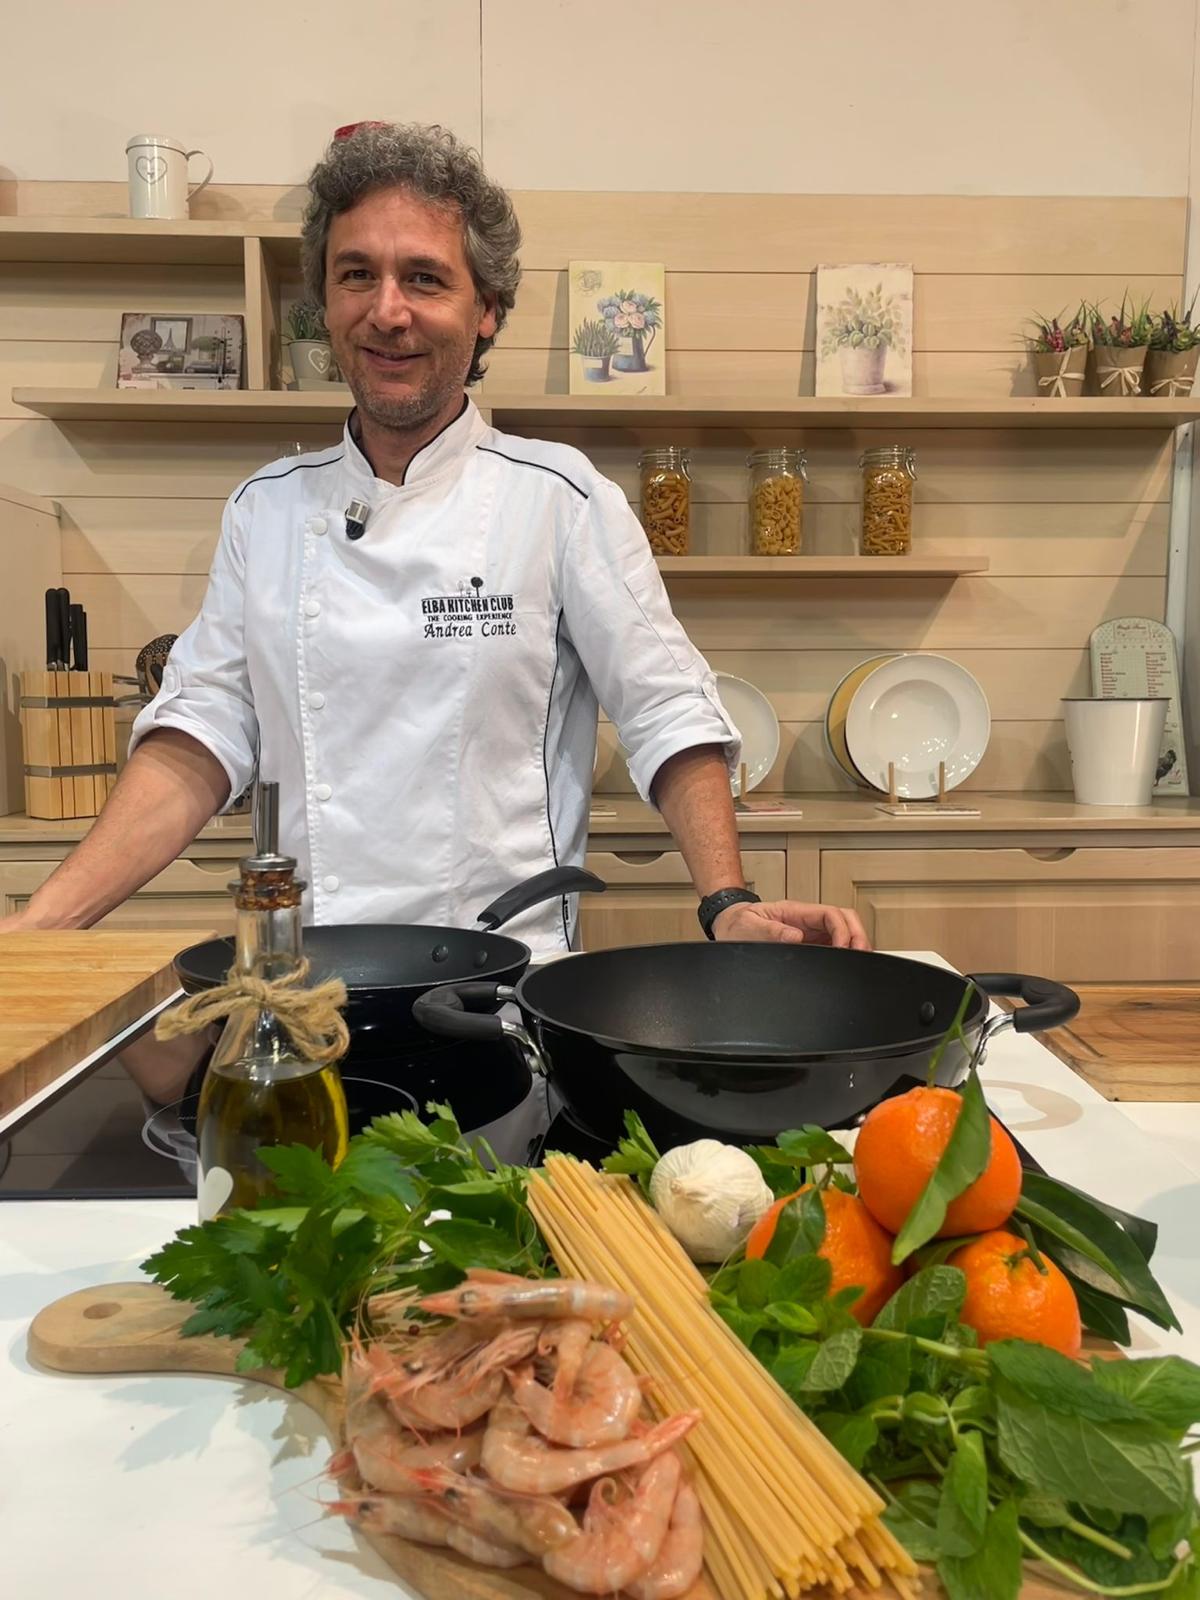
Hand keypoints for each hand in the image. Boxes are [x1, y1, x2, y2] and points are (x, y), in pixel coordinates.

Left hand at [711, 899, 870, 948]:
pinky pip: (832, 946)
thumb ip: (770, 931)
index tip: (842, 949)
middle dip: (857, 936)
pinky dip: (843, 955)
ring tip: (857, 963)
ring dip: (854, 944)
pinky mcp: (807, 945)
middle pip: (844, 920)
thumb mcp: (748, 926)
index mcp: (794, 912)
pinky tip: (845, 966)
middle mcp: (805, 921)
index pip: (831, 914)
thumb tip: (795, 936)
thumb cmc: (737, 924)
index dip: (842, 930)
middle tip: (859, 956)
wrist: (727, 928)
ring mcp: (808, 932)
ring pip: (843, 932)